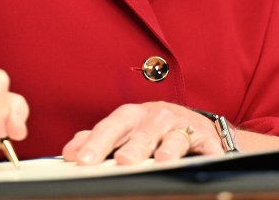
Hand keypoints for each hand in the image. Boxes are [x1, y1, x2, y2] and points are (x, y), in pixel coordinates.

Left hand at [62, 102, 224, 165]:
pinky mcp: (206, 138)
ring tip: (162, 162)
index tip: (82, 160)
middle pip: (143, 132)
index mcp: (132, 116)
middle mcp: (156, 117)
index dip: (97, 143)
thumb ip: (97, 139)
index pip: (111, 127)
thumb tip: (71, 152)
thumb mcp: (124, 130)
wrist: (194, 125)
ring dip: (169, 148)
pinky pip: (208, 146)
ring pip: (175, 136)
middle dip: (133, 147)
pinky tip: (205, 161)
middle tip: (122, 162)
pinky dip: (208, 153)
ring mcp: (182, 126)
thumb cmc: (152, 128)